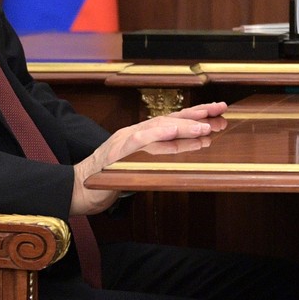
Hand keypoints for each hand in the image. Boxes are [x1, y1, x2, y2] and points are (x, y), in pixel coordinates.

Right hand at [70, 107, 227, 214]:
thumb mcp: (141, 167)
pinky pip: (138, 142)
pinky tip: (172, 132)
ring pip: (157, 128)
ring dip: (182, 126)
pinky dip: (156, 136)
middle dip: (196, 114)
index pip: (172, 120)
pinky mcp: (115, 154)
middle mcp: (135, 133)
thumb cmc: (111, 179)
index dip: (195, 114)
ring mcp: (124, 141)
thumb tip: (189, 151)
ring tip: (204, 126)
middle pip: (169, 118)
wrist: (79, 189)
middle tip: (219, 111)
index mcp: (142, 135)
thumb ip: (160, 157)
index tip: (217, 110)